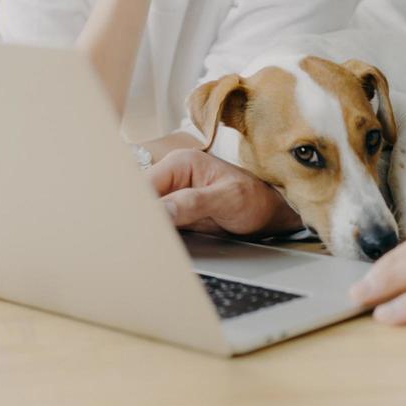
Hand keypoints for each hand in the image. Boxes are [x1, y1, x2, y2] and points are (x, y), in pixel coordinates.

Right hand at [148, 148, 301, 236]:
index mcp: (181, 163)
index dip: (139, 205)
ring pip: (146, 211)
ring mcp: (172, 194)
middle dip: (137, 216)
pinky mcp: (175, 211)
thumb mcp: (227, 199)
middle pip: (141, 197)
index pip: (146, 183)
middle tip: (136, 238)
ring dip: (144, 226)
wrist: (269, 212)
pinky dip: (154, 232)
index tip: (137, 225)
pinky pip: (157, 221)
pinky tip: (153, 242)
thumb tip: (163, 211)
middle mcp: (172, 176)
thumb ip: (193, 203)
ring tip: (142, 242)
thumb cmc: (254, 198)